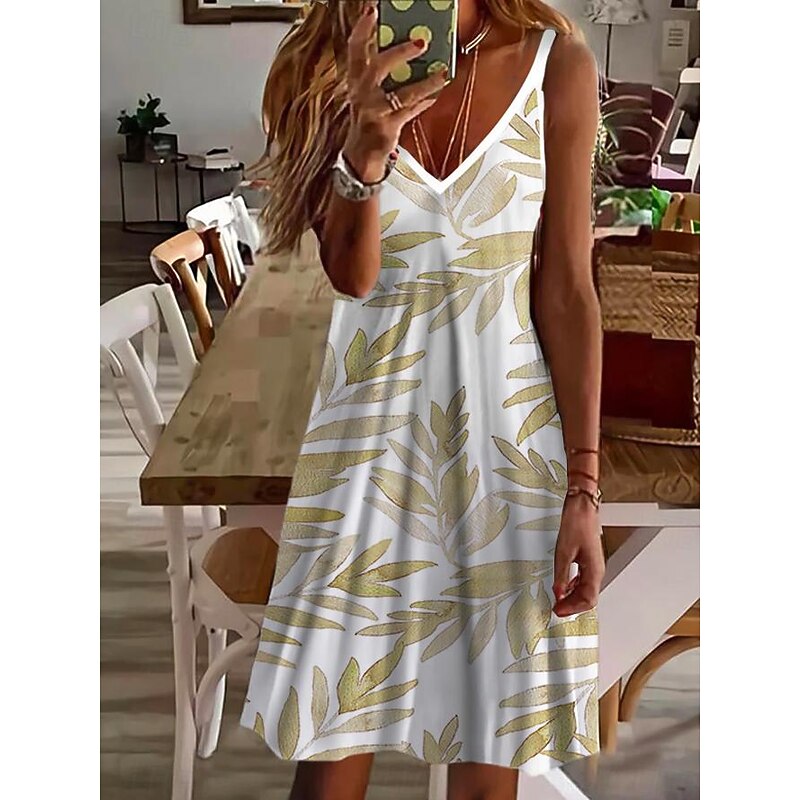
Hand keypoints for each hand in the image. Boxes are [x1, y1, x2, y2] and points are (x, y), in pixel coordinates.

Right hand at [342, 1, 447, 180]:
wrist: (361, 155)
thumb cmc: (369, 118)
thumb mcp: (369, 93)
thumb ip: (382, 72)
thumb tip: (409, 46)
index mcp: (356, 81)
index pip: (355, 50)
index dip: (362, 29)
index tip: (372, 10)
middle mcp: (361, 94)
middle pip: (377, 66)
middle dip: (399, 52)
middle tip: (421, 41)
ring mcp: (373, 112)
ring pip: (401, 93)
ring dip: (424, 82)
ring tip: (442, 73)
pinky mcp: (386, 128)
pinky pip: (410, 112)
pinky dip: (424, 102)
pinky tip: (435, 94)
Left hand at [552, 494, 603, 616]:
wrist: (582, 507)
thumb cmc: (576, 524)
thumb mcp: (563, 553)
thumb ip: (561, 576)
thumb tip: (558, 594)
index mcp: (594, 570)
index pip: (588, 600)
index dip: (572, 609)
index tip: (558, 611)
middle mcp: (597, 570)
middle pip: (588, 598)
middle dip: (573, 606)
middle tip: (556, 609)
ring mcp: (594, 565)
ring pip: (586, 590)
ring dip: (573, 598)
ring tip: (558, 601)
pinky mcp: (589, 560)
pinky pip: (583, 580)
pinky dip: (573, 587)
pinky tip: (564, 587)